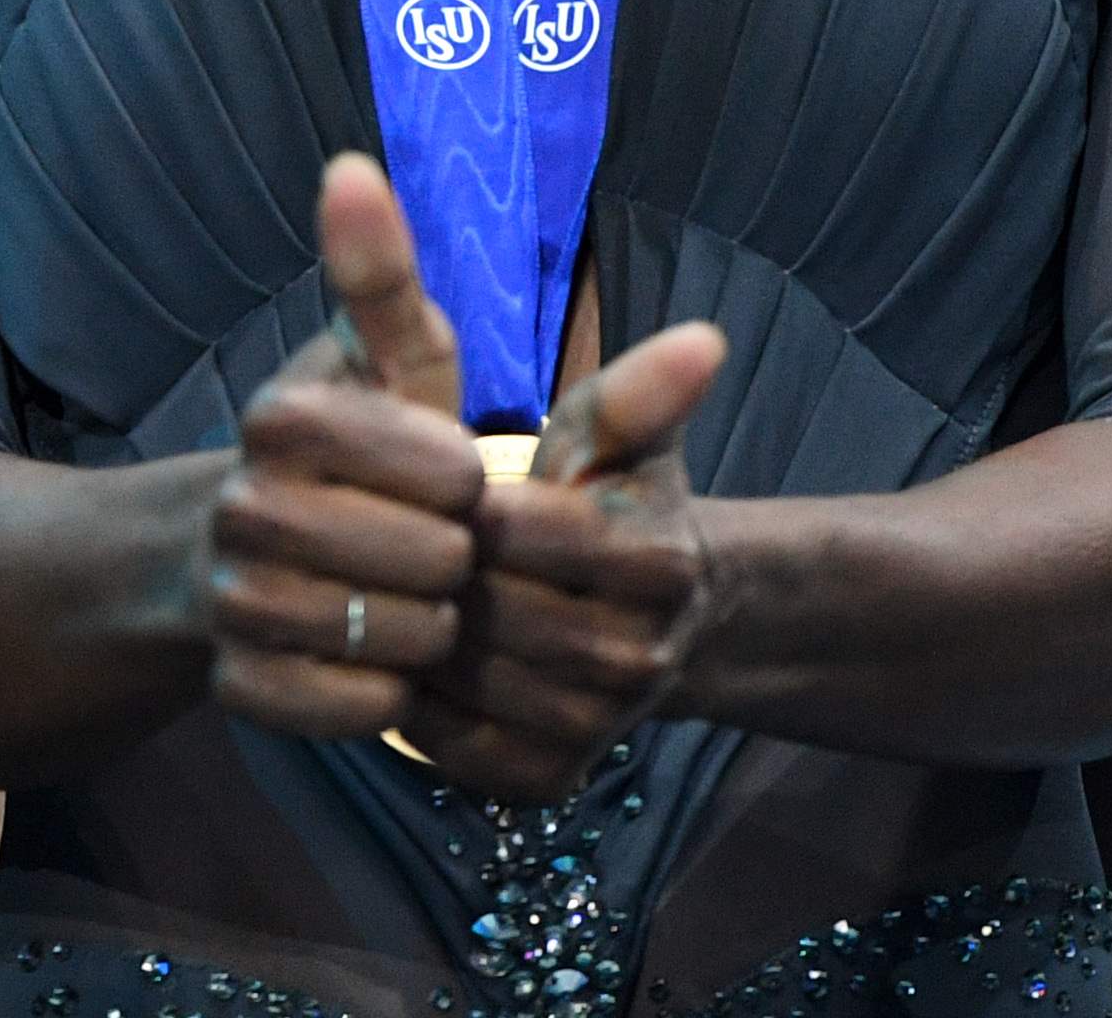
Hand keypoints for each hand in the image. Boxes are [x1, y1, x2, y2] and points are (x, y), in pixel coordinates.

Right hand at [196, 153, 486, 742]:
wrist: (236, 558)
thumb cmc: (351, 451)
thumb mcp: (383, 361)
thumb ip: (385, 274)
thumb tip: (352, 163)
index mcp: (282, 418)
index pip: (453, 476)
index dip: (470, 487)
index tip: (446, 480)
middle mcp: (242, 504)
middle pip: (437, 565)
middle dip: (455, 563)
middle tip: (427, 548)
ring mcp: (233, 602)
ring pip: (407, 641)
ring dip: (430, 631)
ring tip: (407, 600)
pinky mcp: (240, 687)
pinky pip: (365, 709)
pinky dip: (390, 691)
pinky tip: (375, 655)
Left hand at [392, 313, 729, 802]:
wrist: (660, 622)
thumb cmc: (616, 503)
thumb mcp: (620, 440)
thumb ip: (637, 394)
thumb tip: (707, 336)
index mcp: (654, 560)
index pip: (510, 529)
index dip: (458, 504)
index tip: (443, 489)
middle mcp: (638, 653)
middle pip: (484, 607)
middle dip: (435, 570)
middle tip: (410, 545)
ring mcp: (599, 724)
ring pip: (467, 679)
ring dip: (420, 637)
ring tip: (404, 598)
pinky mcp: (558, 775)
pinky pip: (462, 748)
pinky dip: (424, 709)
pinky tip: (414, 662)